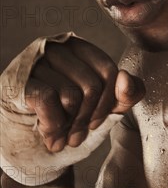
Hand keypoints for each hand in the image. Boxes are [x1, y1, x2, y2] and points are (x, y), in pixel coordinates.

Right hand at [25, 37, 144, 152]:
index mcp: (81, 49)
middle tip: (78, 135)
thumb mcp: (104, 108)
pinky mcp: (20, 80)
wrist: (27, 139)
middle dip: (88, 119)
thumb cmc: (67, 118)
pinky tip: (49, 134)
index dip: (108, 104)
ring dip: (70, 126)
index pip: (109, 72)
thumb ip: (126, 94)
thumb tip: (125, 78)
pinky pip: (47, 100)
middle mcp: (57, 48)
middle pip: (91, 86)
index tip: (97, 122)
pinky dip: (52, 125)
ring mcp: (35, 61)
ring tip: (63, 135)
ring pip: (70, 95)